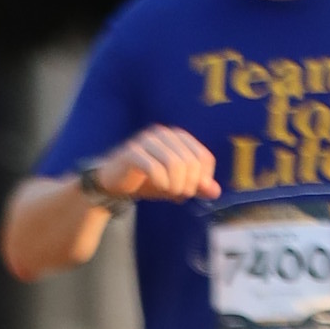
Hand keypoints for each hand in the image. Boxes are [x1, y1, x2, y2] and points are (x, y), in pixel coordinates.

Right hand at [101, 126, 216, 200]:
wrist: (114, 182)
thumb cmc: (147, 180)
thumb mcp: (176, 184)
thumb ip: (196, 186)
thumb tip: (215, 192)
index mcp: (178, 137)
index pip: (203, 157)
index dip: (203, 178)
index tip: (193, 190)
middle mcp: (164, 134)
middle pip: (190, 162)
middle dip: (188, 184)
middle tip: (180, 194)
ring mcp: (147, 141)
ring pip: (174, 164)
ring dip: (175, 185)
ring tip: (169, 191)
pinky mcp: (132, 151)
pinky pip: (154, 168)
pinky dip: (160, 182)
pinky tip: (157, 186)